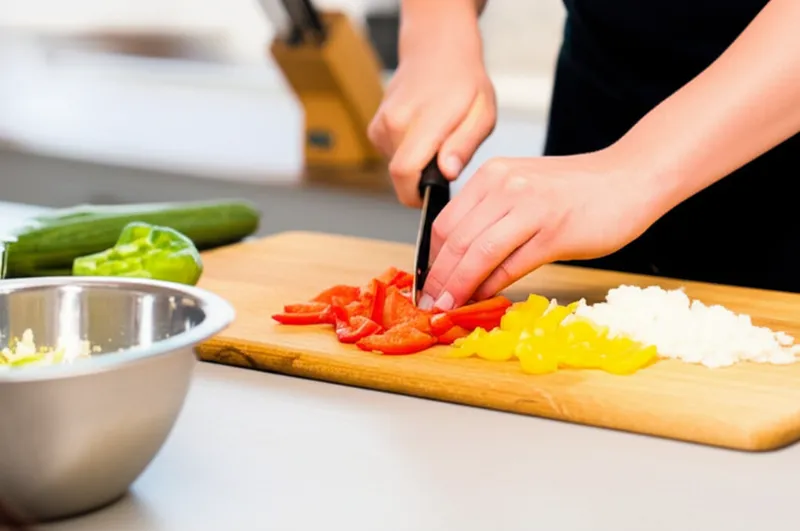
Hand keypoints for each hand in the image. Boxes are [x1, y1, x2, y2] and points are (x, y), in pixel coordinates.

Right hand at [367, 21, 496, 206]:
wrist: (435, 49)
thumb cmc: (463, 82)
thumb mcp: (482, 113)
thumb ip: (464, 145)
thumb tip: (447, 173)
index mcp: (422, 120)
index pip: (404, 172)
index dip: (416, 196)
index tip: (433, 198)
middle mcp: (393, 123)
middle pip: (400, 177)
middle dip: (423, 180)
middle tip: (447, 158)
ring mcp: (380, 126)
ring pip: (396, 168)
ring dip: (418, 165)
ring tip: (437, 139)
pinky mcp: (375, 129)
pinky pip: (392, 157)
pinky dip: (409, 154)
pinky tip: (423, 134)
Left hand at [417, 151, 666, 309]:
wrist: (631, 178)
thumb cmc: (576, 190)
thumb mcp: (523, 190)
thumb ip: (491, 219)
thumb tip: (459, 265)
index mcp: (492, 175)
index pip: (445, 223)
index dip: (431, 259)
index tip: (425, 284)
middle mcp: (505, 185)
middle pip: (456, 240)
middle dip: (438, 278)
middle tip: (429, 304)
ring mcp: (530, 207)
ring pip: (478, 254)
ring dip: (458, 286)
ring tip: (447, 307)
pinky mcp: (555, 232)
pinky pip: (511, 265)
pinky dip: (491, 286)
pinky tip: (482, 299)